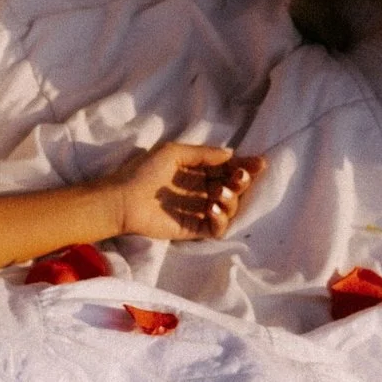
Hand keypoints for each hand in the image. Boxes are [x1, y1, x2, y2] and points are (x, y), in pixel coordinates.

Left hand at [105, 143, 264, 241]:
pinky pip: (217, 229)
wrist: (122, 200)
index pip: (228, 168)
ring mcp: (198, 210)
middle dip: (241, 182)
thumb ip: (204, 154)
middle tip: (238, 177)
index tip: (259, 163)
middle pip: (233, 188)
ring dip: (231, 200)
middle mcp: (201, 190)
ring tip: (218, 194)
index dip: (245, 166)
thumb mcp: (174, 152)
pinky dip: (220, 220)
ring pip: (230, 208)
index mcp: (198, 171)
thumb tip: (230, 154)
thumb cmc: (144, 172)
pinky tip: (211, 209)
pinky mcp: (193, 229)